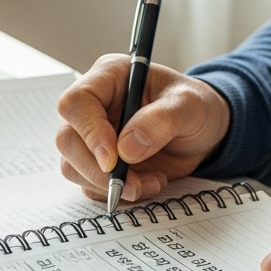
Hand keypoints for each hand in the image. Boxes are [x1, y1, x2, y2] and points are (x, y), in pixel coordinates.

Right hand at [56, 54, 229, 203]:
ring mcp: (93, 136)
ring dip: (110, 185)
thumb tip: (126, 149)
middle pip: (67, 140)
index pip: (77, 102)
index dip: (89, 131)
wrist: (203, 132)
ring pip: (73, 167)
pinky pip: (91, 185)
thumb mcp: (190, 105)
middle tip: (133, 184)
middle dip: (97, 170)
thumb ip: (161, 121)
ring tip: (152, 182)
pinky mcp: (99, 163)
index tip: (114, 159)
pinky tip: (149, 184)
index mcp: (110, 77)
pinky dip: (118, 193)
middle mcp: (95, 106)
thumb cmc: (196, 107)